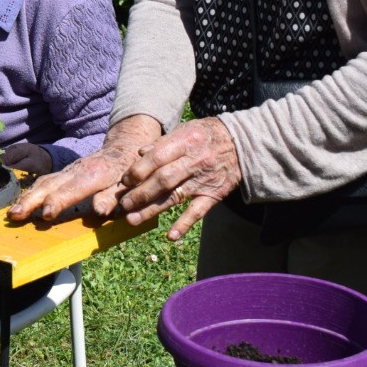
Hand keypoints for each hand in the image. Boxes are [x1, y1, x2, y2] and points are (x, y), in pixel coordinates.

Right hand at [7, 116, 161, 223]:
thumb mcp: (130, 184)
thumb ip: (114, 197)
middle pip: (49, 184)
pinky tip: (23, 202)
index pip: (71, 190)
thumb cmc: (130, 171)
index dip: (58, 202)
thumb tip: (100, 211)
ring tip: (13, 212)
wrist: (125, 147)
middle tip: (15, 215)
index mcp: (94, 175)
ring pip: (44, 182)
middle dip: (31, 200)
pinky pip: (45, 181)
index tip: (46, 214)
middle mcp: (76, 171)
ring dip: (27, 197)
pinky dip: (32, 191)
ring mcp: (68, 170)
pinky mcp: (65, 172)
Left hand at [116, 116, 241, 241]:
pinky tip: (171, 236)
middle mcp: (195, 161)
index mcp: (185, 141)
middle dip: (140, 194)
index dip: (138, 170)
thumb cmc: (206, 135)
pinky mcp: (215, 194)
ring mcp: (205, 179)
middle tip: (123, 205)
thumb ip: (162, 143)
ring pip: (175, 196)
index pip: (157, 158)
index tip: (125, 181)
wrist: (243, 143)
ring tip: (133, 219)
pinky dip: (184, 224)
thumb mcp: (185, 130)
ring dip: (153, 209)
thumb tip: (139, 153)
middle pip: (163, 180)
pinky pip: (198, 211)